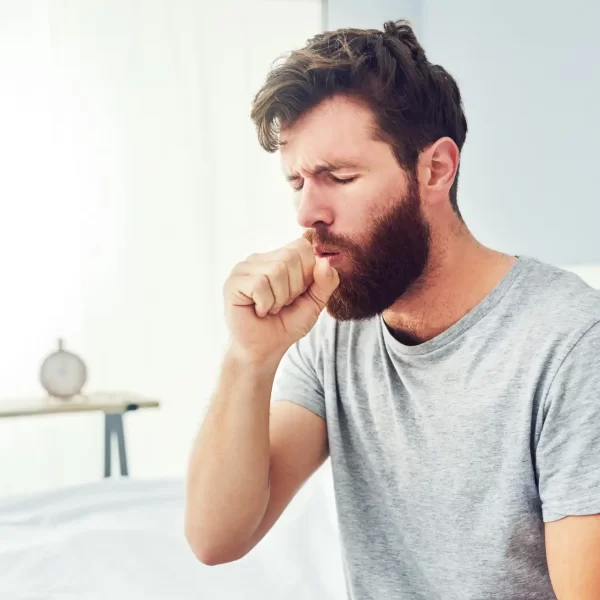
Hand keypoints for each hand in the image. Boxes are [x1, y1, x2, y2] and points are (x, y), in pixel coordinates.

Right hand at [223, 238, 338, 363]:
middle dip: (293, 289)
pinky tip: (258, 310)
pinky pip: (259, 284)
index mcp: (279, 257)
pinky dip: (265, 303)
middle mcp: (260, 258)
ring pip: (275, 271)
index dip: (307, 273)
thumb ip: (326, 282)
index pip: (302, 247)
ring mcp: (243, 269)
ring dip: (279, 298)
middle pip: (290, 258)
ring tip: (270, 308)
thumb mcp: (315, 303)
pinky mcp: (233, 283)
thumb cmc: (286, 324)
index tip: (297, 294)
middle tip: (281, 304)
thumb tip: (325, 262)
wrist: (263, 349)